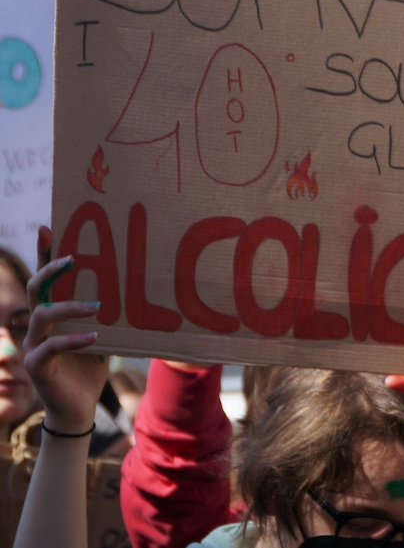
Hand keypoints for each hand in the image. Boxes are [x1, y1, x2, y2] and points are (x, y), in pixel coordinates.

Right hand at [23, 228, 107, 435]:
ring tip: (97, 306)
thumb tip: (137, 290)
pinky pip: (51, 347)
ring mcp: (33, 346)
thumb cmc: (90, 369)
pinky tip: (94, 336)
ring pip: (42, 314)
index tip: (47, 228)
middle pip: (35, 290)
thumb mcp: (104, 335)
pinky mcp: (36, 366)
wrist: (79, 408)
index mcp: (52, 316)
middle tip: (72, 258)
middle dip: (50, 271)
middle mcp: (38, 327)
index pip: (45, 281)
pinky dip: (73, 339)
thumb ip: (109, 315)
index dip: (44, 256)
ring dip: (69, 306)